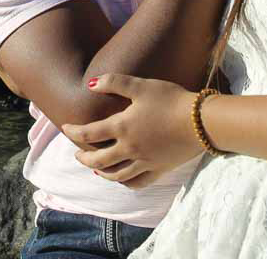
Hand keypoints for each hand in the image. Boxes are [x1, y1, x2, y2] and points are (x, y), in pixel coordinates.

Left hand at [61, 73, 201, 187]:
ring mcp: (144, 162)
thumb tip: (90, 83)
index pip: (88, 134)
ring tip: (95, 169)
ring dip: (101, 172)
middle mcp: (129, 149)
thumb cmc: (170, 99)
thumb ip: (114, 82)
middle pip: (98, 160)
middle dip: (83, 157)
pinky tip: (123, 180)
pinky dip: (126, 183)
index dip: (73, 132)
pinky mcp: (159, 169)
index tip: (65, 129)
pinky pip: (138, 182)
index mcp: (121, 127)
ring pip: (116, 175)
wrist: (200, 121)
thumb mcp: (140, 85)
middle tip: (76, 154)